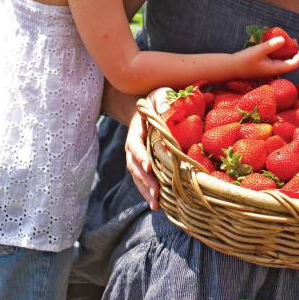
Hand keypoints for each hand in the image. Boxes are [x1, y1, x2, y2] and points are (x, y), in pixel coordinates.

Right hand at [125, 89, 162, 209]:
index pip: (135, 146)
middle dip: (145, 181)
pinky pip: (146, 179)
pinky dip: (150, 191)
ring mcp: (138, 157)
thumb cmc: (157, 99)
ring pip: (139, 177)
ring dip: (146, 191)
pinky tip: (160, 204)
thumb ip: (162, 99)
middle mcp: (133, 147)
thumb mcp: (160, 94)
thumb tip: (165, 108)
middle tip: (156, 194)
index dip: (140, 156)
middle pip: (135, 167)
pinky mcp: (146, 164)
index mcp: (135, 131)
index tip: (148, 166)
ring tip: (156, 206)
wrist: (150, 106)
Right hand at [232, 37, 298, 77]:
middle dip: (295, 53)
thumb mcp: (258, 51)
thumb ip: (271, 46)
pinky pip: (276, 60)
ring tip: (288, 41)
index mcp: (275, 69)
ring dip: (287, 52)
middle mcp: (274, 71)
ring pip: (283, 62)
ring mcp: (269, 70)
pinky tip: (277, 45)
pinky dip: (279, 53)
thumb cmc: (244, 60)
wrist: (231, 68)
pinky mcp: (264, 67)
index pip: (293, 65)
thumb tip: (283, 39)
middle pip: (290, 63)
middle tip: (295, 41)